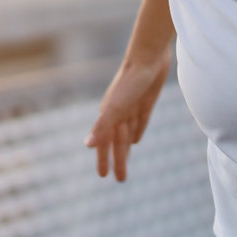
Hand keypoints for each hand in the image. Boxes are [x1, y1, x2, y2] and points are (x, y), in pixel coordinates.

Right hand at [84, 50, 170, 180]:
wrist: (149, 55)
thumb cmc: (131, 81)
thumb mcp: (117, 106)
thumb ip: (102, 126)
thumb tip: (87, 145)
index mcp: (109, 115)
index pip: (105, 143)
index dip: (104, 159)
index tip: (103, 176)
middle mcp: (119, 113)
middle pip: (118, 142)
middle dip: (118, 160)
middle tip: (120, 181)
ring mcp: (132, 106)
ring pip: (128, 134)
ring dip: (126, 149)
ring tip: (125, 163)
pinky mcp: (146, 100)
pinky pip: (139, 122)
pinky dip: (137, 132)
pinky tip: (136, 140)